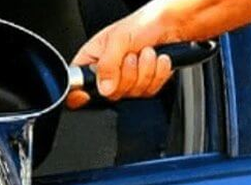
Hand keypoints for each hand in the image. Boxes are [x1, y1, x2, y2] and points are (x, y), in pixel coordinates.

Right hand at [67, 3, 181, 108]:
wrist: (171, 25)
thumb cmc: (142, 24)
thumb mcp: (118, 39)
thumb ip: (108, 65)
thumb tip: (104, 88)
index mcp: (92, 60)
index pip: (79, 84)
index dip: (81, 93)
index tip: (91, 91)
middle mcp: (107, 73)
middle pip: (110, 94)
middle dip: (127, 75)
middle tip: (131, 55)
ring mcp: (126, 82)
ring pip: (132, 94)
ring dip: (145, 71)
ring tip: (147, 52)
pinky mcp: (144, 86)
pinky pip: (149, 92)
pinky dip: (157, 74)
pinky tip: (157, 60)